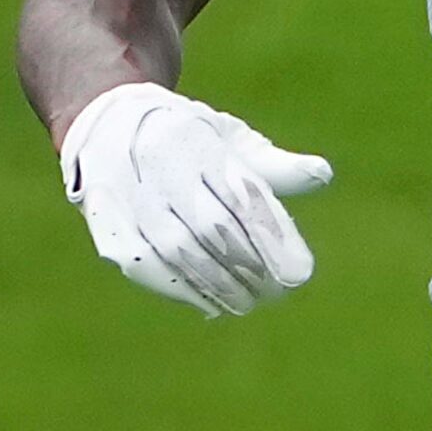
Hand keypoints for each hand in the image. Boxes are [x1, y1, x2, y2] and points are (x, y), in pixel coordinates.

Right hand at [60, 81, 330, 317]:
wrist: (108, 127)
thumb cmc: (189, 138)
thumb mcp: (231, 138)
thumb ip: (274, 165)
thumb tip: (323, 176)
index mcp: (196, 139)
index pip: (241, 194)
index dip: (271, 236)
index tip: (301, 271)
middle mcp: (159, 167)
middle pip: (212, 227)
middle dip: (251, 265)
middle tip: (280, 290)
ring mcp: (128, 199)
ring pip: (178, 252)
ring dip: (219, 284)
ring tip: (250, 301)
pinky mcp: (108, 227)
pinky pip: (147, 266)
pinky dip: (182, 289)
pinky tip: (211, 304)